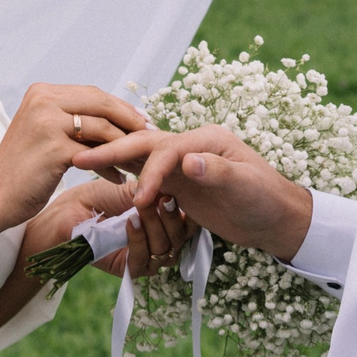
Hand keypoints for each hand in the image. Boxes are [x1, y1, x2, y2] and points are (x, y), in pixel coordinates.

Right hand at [0, 84, 149, 226]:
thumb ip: (70, 119)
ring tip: (138, 161)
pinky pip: (96, 154)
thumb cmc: (22, 170)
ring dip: (124, 146)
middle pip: (101, 103)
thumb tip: (114, 117)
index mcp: (42, 92)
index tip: (140, 120)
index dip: (120, 107)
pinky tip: (119, 178)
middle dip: (130, 120)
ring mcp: (48, 122)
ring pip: (102, 128)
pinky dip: (111, 167)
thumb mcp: (43, 132)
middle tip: (151, 135)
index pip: (93, 93)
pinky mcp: (54, 148)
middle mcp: (43, 100)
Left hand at [23, 179, 193, 277]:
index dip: (188, 210)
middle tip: (164, 198)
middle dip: (172, 217)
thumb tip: (180, 187)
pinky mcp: (128, 269)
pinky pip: (143, 260)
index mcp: (164, 223)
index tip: (180, 190)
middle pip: (181, 238)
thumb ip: (155, 190)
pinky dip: (138, 240)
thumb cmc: (97, 198)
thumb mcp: (131, 189)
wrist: (66, 213)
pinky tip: (130, 221)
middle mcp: (158, 242)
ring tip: (143, 207)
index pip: (188, 223)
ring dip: (155, 226)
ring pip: (166, 249)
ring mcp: (145, 257)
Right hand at [76, 125, 313, 263]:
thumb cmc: (266, 199)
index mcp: (207, 138)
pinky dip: (126, 178)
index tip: (140, 198)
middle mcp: (191, 146)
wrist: (276, 218)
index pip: (168, 149)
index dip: (151, 172)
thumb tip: (189, 160)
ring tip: (81, 164)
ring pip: (141, 158)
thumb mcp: (246, 186)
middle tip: (81, 159)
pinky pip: (147, 176)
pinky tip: (105, 182)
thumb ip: (218, 171)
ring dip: (114, 162)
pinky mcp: (180, 182)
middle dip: (114, 151)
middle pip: (146, 145)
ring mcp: (183, 163)